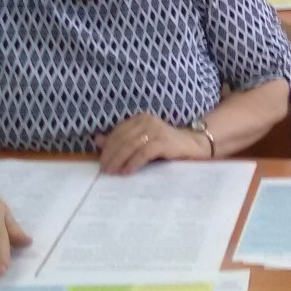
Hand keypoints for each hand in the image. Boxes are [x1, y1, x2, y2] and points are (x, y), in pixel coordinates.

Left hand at [94, 112, 209, 175]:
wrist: (193, 145)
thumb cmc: (166, 145)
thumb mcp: (141, 141)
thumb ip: (121, 139)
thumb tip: (97, 140)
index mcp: (140, 118)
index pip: (118, 132)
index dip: (108, 147)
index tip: (101, 162)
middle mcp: (147, 120)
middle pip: (123, 139)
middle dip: (111, 155)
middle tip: (104, 170)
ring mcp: (156, 130)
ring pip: (131, 145)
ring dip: (119, 160)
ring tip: (113, 172)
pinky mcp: (164, 141)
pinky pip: (144, 152)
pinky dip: (133, 162)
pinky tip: (127, 171)